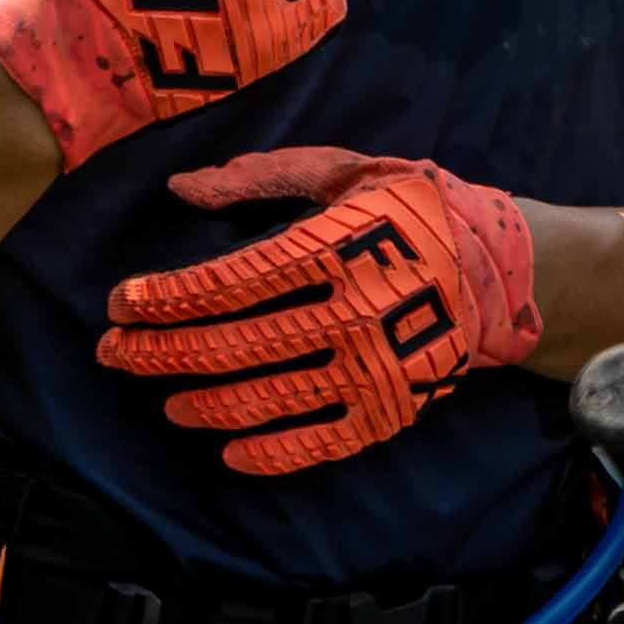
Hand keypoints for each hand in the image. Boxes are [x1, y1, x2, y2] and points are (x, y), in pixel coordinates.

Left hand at [97, 147, 539, 474]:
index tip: (121, 302)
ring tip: (169, 401)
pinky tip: (229, 450)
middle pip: (235, 342)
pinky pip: (318, 442)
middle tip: (115, 353)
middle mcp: (355, 308)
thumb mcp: (349, 172)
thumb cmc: (416, 209)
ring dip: (203, 402)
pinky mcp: (392, 407)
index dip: (167, 295)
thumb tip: (181, 188)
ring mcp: (374, 364)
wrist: (508, 270)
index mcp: (342, 244)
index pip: (232, 280)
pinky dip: (269, 451)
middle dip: (162, 351)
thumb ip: (265, 175)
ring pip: (267, 396)